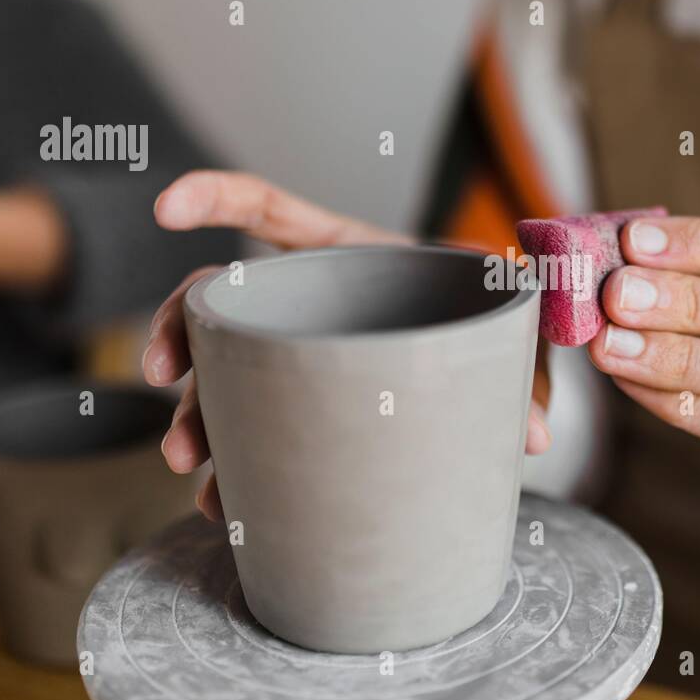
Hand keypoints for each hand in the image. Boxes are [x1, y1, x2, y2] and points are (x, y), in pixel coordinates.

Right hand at [145, 170, 552, 520]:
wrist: (499, 369)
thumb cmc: (498, 331)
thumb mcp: (511, 340)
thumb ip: (521, 376)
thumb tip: (534, 433)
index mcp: (356, 256)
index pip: (270, 211)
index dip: (215, 196)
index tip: (166, 204)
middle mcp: (315, 301)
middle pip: (224, 304)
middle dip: (181, 340)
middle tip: (166, 390)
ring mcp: (302, 354)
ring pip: (224, 373)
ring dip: (195, 414)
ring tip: (189, 468)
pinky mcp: (306, 407)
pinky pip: (253, 427)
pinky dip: (232, 463)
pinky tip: (223, 503)